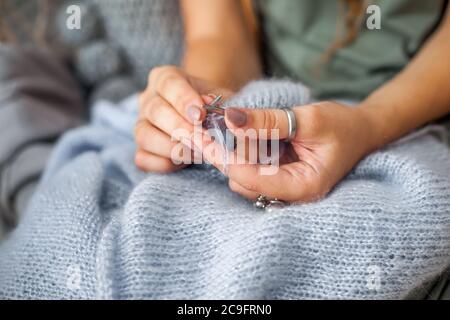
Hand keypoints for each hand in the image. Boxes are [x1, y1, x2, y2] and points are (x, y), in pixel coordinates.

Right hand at [134, 65, 231, 172]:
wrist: (208, 123)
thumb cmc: (214, 108)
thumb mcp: (223, 100)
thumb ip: (225, 105)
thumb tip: (228, 115)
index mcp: (165, 78)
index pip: (169, 84)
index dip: (183, 100)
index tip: (200, 115)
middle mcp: (148, 99)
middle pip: (155, 111)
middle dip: (181, 128)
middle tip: (203, 140)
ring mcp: (141, 125)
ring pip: (144, 136)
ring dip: (173, 148)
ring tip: (199, 153)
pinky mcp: (141, 149)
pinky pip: (143, 158)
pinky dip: (164, 163)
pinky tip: (185, 162)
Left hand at [195, 101, 373, 201]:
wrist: (359, 132)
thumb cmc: (342, 125)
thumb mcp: (308, 118)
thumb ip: (268, 120)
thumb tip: (229, 118)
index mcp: (304, 187)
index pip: (253, 179)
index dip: (225, 157)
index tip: (200, 137)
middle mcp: (290, 196)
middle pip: (243, 180)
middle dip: (230, 152)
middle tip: (217, 121)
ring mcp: (282, 190)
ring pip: (243, 175)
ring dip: (236, 150)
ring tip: (241, 123)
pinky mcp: (276, 180)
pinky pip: (250, 168)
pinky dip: (243, 150)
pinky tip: (245, 131)